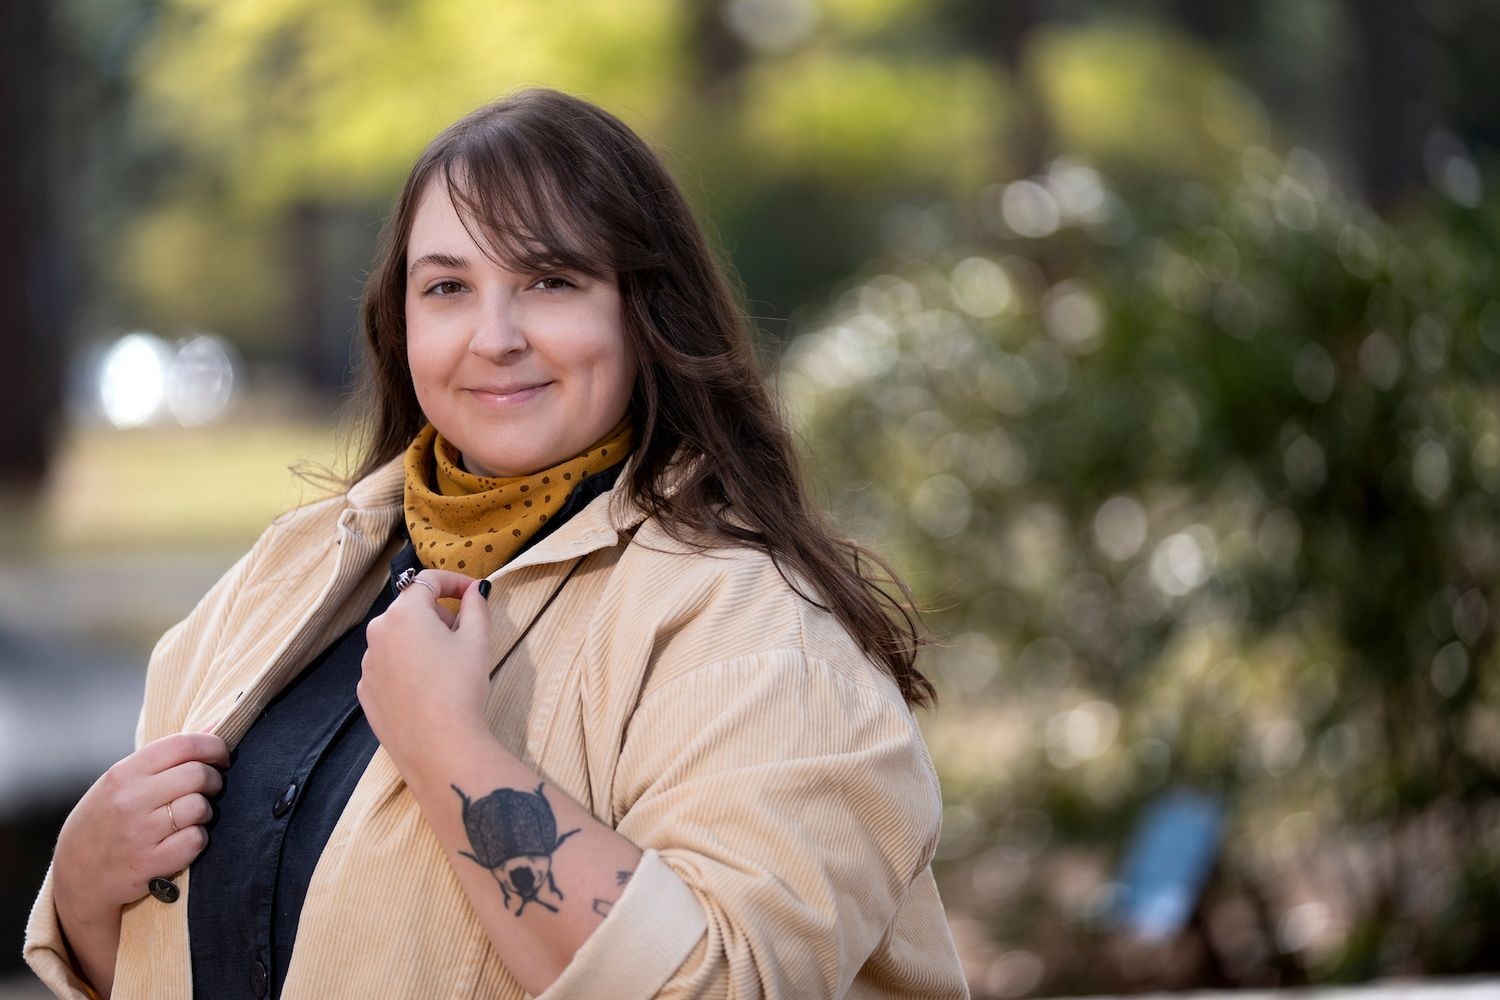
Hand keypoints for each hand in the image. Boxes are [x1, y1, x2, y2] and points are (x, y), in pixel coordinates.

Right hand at [53, 732, 227, 925]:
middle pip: (198, 775)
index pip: (182, 745)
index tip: (222, 755)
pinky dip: (197, 839)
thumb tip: (217, 726)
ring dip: (205, 812)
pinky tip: (182, 840)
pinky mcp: (149, 863)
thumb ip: (165, 757)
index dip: (213, 746)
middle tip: (210, 788)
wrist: (74, 876)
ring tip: (191, 817)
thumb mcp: (121, 782)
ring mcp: (139, 833)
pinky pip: (196, 840)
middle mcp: (130, 800)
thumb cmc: (105, 820)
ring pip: (200, 807)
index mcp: (123, 774)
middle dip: (214, 780)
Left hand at [360, 569, 493, 774]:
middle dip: (439, 615)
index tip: (474, 592)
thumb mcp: (477, 640)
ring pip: (398, 639)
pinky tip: (428, 689)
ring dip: (421, 642)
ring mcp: (367, 664)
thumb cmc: (460, 686)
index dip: (455, 581)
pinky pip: (388, 667)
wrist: (438, 745)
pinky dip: (407, 667)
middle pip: (411, 609)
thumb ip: (475, 606)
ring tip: (447, 667)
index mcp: (404, 613)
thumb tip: (474, 591)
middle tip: (465, 636)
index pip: (428, 580)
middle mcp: (378, 633)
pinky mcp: (366, 692)